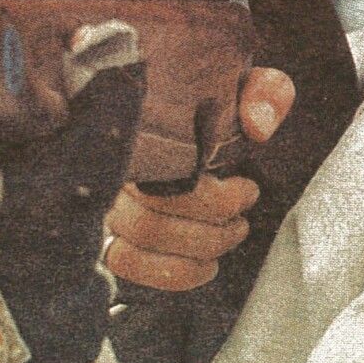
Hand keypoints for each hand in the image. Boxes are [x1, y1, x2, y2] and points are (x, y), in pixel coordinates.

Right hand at [102, 67, 295, 290]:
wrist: (187, 123)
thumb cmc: (211, 108)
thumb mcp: (243, 89)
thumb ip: (261, 92)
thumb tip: (258, 124)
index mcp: (140, 127)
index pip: (165, 177)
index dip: (215, 199)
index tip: (248, 190)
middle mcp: (110, 166)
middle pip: (149, 221)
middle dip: (211, 229)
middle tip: (242, 218)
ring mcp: (102, 200)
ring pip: (140, 243)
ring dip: (199, 249)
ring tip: (230, 234)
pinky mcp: (105, 232)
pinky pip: (128, 265)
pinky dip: (176, 272)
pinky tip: (207, 263)